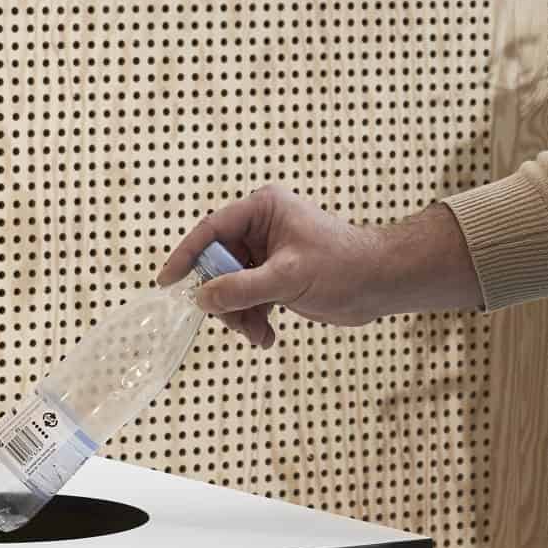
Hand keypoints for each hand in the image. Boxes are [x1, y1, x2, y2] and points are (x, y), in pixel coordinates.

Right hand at [160, 186, 480, 339]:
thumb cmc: (343, 266)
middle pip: (219, 265)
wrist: (380, 284)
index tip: (167, 282)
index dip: (187, 256)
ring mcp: (268, 254)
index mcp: (263, 210)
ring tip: (258, 336)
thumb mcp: (286, 277)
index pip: (211, 230)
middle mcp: (262, 228)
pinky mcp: (276, 278)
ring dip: (239, 316)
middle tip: (236, 322)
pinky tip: (266, 337)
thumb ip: (241, 289)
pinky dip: (252, 320)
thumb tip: (202, 300)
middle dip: (224, 298)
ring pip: (231, 287)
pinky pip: (248, 299)